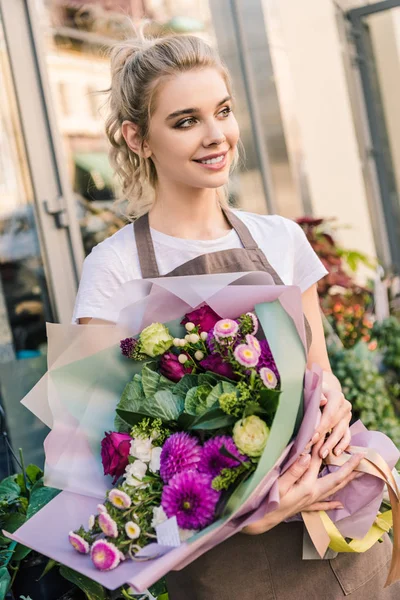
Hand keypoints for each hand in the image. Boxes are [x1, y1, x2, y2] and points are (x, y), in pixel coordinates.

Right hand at [242, 440, 361, 535]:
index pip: (319, 462)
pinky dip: (332, 504)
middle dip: (349, 467)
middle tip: (361, 457)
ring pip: (333, 490)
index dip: (323, 448)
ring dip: (346, 481)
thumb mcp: (279, 483)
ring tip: (358, 474)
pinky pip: (323, 505)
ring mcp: (310, 501)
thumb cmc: (268, 501)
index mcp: (307, 486)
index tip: (329, 435)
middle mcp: (313, 494)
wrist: (262, 520)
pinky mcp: (305, 507)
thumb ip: (294, 470)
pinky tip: (340, 504)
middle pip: (336, 479)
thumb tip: (308, 456)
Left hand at [310, 371, 351, 458]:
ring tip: (322, 455)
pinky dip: (342, 445)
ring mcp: (348, 416)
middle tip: (315, 451)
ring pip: (341, 432)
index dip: (320, 427)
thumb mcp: (313, 389)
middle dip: (324, 439)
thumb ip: (317, 395)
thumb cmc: (314, 390)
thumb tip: (323, 401)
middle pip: (335, 425)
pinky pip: (347, 436)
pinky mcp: (348, 424)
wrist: (325, 389)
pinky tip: (335, 453)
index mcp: (337, 396)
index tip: (311, 438)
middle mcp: (345, 406)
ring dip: (331, 445)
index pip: (329, 415)